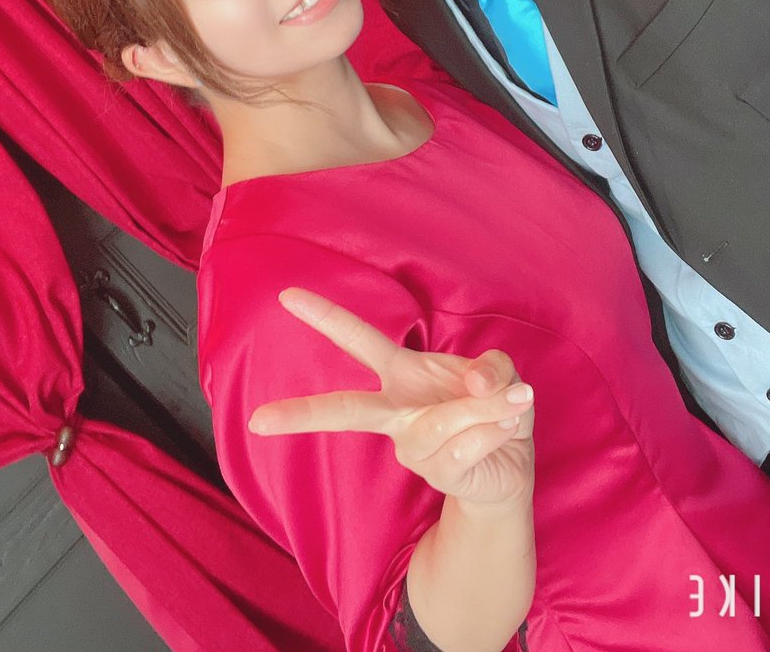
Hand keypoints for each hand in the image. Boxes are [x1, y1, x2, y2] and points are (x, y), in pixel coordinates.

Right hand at [249, 288, 534, 506]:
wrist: (511, 464)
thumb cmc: (495, 407)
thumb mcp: (501, 373)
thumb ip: (492, 367)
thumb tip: (477, 382)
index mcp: (404, 373)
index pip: (358, 340)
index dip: (325, 316)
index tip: (287, 297)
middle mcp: (398, 410)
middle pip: (347, 409)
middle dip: (303, 412)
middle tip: (258, 418)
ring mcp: (412, 445)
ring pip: (440, 421)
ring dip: (484, 408)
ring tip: (509, 405)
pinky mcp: (434, 472)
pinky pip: (464, 445)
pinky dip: (494, 429)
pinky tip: (503, 430)